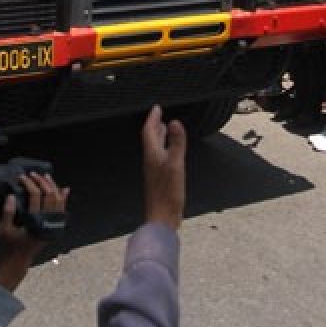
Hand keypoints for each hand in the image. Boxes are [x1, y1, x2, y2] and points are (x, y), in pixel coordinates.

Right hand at [0, 172, 68, 291]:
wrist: (19, 259)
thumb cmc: (10, 244)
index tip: (22, 177)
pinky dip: (63, 198)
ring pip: (58, 200)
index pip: (35, 196)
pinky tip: (63, 189)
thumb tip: (11, 195)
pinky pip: (62, 209)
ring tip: (46, 177)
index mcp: (35, 221)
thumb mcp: (3, 229)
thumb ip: (7, 212)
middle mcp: (47, 221)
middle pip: (50, 194)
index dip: (29, 183)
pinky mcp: (55, 225)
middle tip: (33, 174)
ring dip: (53, 186)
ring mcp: (53, 224)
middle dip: (42, 181)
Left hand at [142, 106, 185, 230]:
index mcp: (152, 155)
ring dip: (159, 136)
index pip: (149, 131)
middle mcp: (151, 161)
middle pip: (150, 138)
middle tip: (159, 115)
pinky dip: (164, 148)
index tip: (156, 108)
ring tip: (165, 128)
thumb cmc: (168, 193)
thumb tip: (175, 122)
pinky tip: (170, 152)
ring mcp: (155, 170)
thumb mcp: (176, 164)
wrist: (162, 218)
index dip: (152, 118)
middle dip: (155, 125)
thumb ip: (177, 143)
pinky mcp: (160, 179)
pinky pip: (160, 157)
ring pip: (155, 147)